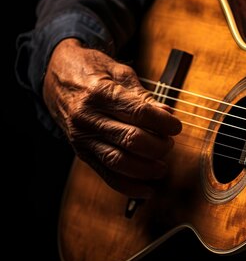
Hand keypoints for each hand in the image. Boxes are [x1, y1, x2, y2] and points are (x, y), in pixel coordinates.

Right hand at [43, 38, 181, 197]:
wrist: (55, 77)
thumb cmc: (92, 71)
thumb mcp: (119, 72)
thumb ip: (143, 95)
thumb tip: (167, 113)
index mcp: (99, 93)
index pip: (138, 113)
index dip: (163, 123)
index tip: (176, 126)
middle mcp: (88, 118)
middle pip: (131, 140)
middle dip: (158, 146)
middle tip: (169, 142)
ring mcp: (83, 138)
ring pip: (119, 161)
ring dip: (146, 168)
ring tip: (162, 166)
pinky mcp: (81, 153)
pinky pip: (106, 174)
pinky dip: (128, 186)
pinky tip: (147, 190)